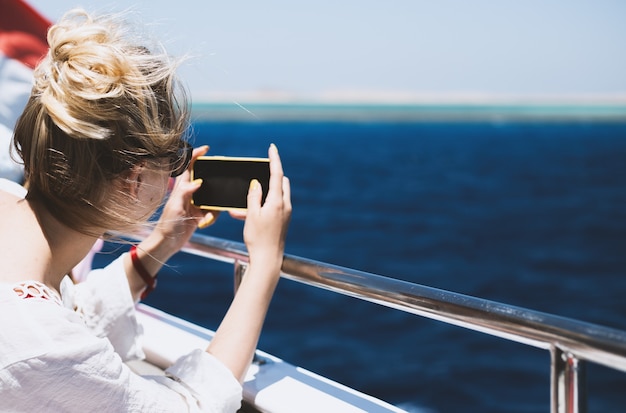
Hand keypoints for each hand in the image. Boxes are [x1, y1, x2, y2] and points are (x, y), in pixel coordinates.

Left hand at [148, 145, 218, 253]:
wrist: (168, 243)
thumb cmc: (167, 224)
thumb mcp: (175, 207)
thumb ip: (185, 193)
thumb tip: (199, 181)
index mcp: (181, 188)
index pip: (189, 167)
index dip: (196, 156)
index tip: (206, 150)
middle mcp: (189, 193)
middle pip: (205, 180)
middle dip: (214, 183)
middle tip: (221, 185)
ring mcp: (195, 204)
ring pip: (212, 198)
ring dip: (213, 208)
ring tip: (207, 217)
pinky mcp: (200, 214)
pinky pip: (213, 211)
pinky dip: (212, 217)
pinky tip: (205, 223)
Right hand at [242, 144, 291, 269]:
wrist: (267, 260)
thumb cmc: (258, 238)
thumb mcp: (252, 215)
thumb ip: (254, 196)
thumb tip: (257, 183)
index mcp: (278, 202)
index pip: (277, 174)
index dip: (274, 159)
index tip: (272, 148)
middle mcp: (285, 206)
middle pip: (280, 183)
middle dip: (269, 177)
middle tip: (256, 176)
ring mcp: (285, 214)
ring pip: (275, 196)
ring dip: (261, 195)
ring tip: (241, 206)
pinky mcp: (282, 221)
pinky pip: (273, 207)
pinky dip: (261, 207)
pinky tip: (244, 215)